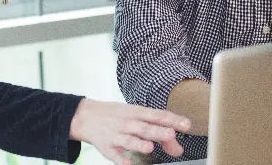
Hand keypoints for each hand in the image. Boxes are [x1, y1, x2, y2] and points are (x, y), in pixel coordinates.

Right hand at [69, 99, 190, 164]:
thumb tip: (177, 147)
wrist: (85, 116)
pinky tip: (127, 164)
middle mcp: (126, 122)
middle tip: (172, 134)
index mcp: (136, 112)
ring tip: (150, 147)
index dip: (172, 120)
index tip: (186, 125)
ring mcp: (116, 135)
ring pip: (129, 140)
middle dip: (158, 131)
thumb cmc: (115, 115)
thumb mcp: (134, 116)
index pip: (157, 115)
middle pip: (144, 127)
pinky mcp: (106, 147)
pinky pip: (113, 155)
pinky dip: (120, 159)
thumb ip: (156, 130)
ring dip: (139, 144)